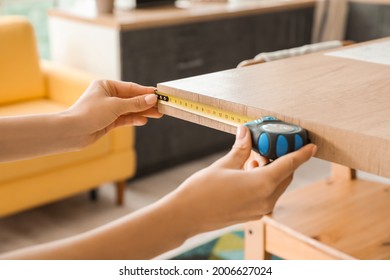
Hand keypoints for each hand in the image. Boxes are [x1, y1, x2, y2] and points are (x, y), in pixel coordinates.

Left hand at [67, 79, 162, 145]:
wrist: (72, 132)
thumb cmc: (89, 113)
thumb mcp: (116, 106)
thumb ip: (135, 103)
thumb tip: (152, 98)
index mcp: (106, 85)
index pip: (130, 88)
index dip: (145, 92)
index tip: (159, 94)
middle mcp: (107, 96)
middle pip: (131, 99)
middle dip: (146, 103)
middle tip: (161, 106)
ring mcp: (107, 109)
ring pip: (129, 110)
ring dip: (142, 112)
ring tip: (158, 114)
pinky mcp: (107, 121)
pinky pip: (124, 119)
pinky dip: (133, 119)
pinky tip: (143, 120)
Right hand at [171, 126, 316, 235]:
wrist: (187, 215)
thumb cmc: (202, 191)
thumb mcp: (223, 165)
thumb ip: (241, 149)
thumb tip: (247, 133)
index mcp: (261, 184)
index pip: (289, 164)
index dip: (302, 154)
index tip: (311, 146)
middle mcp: (265, 200)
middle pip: (284, 175)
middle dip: (281, 159)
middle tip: (271, 145)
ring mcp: (260, 210)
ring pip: (276, 185)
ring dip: (271, 170)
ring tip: (254, 157)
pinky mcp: (253, 214)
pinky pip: (267, 194)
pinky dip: (264, 181)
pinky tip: (249, 171)